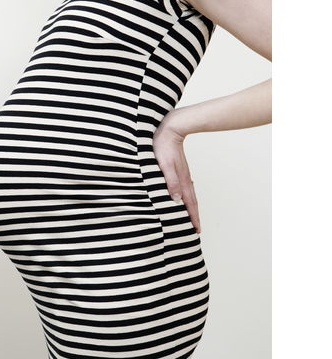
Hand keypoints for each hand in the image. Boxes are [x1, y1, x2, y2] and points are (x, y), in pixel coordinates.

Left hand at [153, 108, 199, 232]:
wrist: (170, 128)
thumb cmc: (162, 146)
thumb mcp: (164, 165)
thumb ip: (170, 182)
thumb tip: (176, 200)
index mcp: (181, 180)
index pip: (188, 203)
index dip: (192, 217)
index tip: (196, 230)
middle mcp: (184, 178)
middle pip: (191, 201)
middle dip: (194, 216)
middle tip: (196, 229)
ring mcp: (183, 173)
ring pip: (189, 194)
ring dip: (191, 207)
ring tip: (192, 217)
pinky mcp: (179, 169)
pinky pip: (185, 187)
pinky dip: (187, 197)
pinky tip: (183, 197)